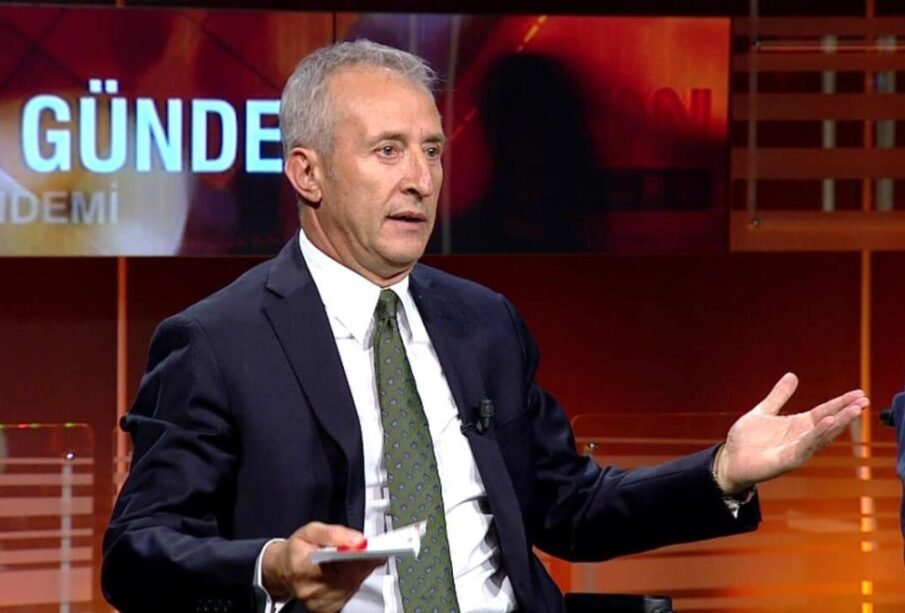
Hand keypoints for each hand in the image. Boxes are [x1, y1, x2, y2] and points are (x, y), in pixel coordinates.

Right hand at [262, 522, 384, 612]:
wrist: (283, 569)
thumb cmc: (297, 549)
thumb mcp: (311, 531)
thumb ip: (334, 533)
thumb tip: (358, 540)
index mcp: (302, 567)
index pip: (335, 565)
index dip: (356, 558)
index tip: (369, 549)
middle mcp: (309, 590)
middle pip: (348, 577)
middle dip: (363, 562)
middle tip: (372, 549)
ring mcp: (318, 603)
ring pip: (352, 586)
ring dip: (359, 571)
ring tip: (359, 558)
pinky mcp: (325, 610)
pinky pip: (349, 593)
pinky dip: (353, 581)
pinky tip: (349, 572)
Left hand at [714, 373, 868, 494]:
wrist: (730, 460)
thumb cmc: (747, 440)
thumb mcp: (764, 411)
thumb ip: (778, 396)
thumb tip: (792, 376)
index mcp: (798, 425)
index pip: (824, 411)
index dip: (840, 403)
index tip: (858, 394)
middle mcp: (801, 437)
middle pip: (828, 423)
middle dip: (846, 413)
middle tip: (864, 401)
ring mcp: (796, 450)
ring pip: (822, 436)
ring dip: (838, 423)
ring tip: (853, 410)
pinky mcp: (788, 460)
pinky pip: (806, 446)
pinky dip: (817, 435)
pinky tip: (828, 423)